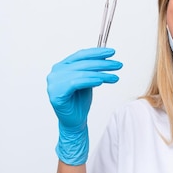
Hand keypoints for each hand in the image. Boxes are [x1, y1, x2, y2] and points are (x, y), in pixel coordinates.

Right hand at [47, 48, 122, 164]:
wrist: (75, 120)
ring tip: (115, 77)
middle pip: (82, 63)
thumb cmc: (80, 101)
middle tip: (118, 65)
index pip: (80, 55)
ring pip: (81, 73)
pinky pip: (76, 83)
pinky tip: (101, 81)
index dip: (97, 52)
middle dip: (103, 63)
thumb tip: (106, 56)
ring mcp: (54, 83)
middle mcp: (56, 72)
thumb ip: (92, 69)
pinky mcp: (56, 93)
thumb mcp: (88, 81)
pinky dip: (90, 80)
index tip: (112, 52)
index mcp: (62, 66)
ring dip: (101, 74)